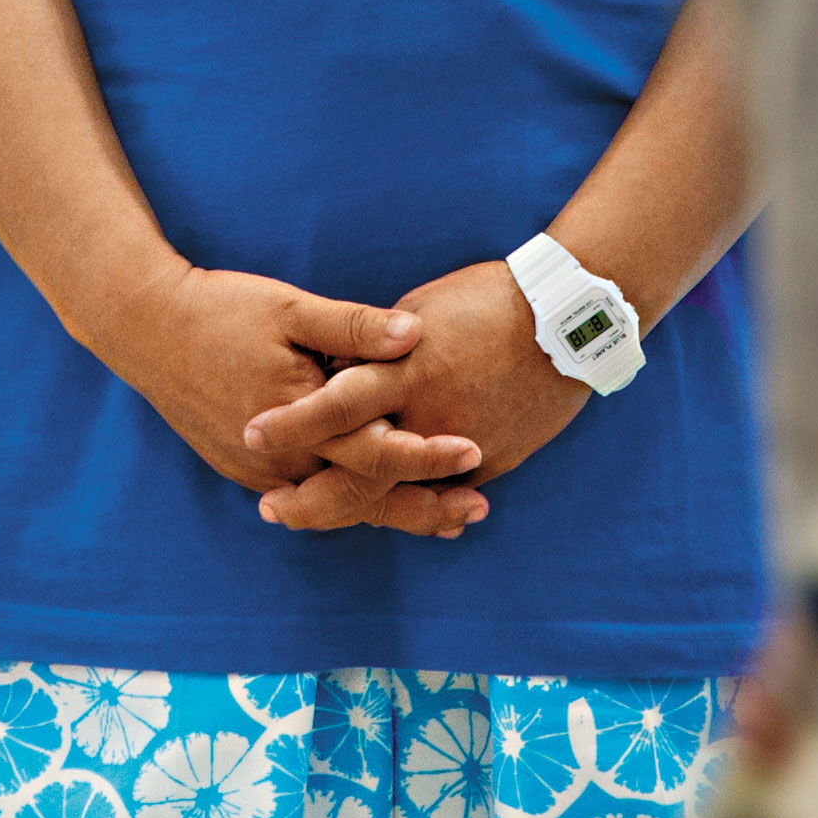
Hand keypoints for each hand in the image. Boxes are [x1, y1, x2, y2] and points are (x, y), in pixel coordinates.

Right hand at [91, 263, 484, 534]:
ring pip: (337, 507)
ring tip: (444, 518)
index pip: (376, 454)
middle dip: (423, 509)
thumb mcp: (291, 307)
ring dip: (390, 513)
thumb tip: (416, 333)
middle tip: (478, 510)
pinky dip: (349, 504)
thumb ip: (355, 327)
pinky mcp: (247, 471)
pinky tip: (380, 500)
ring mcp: (261, 472)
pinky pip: (310, 498)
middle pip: (364, 500)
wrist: (146, 329)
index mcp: (299, 418)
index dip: (429, 456)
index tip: (476, 451)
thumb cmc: (221, 309)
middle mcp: (281, 460)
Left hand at [243, 258, 587, 534]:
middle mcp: (428, 416)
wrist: (567, 321)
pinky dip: (411, 505)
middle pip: (359, 474)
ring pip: (397, 494)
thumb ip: (381, 350)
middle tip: (272, 509)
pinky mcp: (490, 462)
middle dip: (311, 499)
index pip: (335, 404)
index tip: (251, 436)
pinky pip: (439, 493)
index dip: (292, 424)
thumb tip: (347, 367)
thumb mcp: (421, 311)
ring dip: (355, 511)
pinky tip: (382, 514)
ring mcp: (460, 446)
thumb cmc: (490, 300)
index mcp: (406, 369)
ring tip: (317, 518)